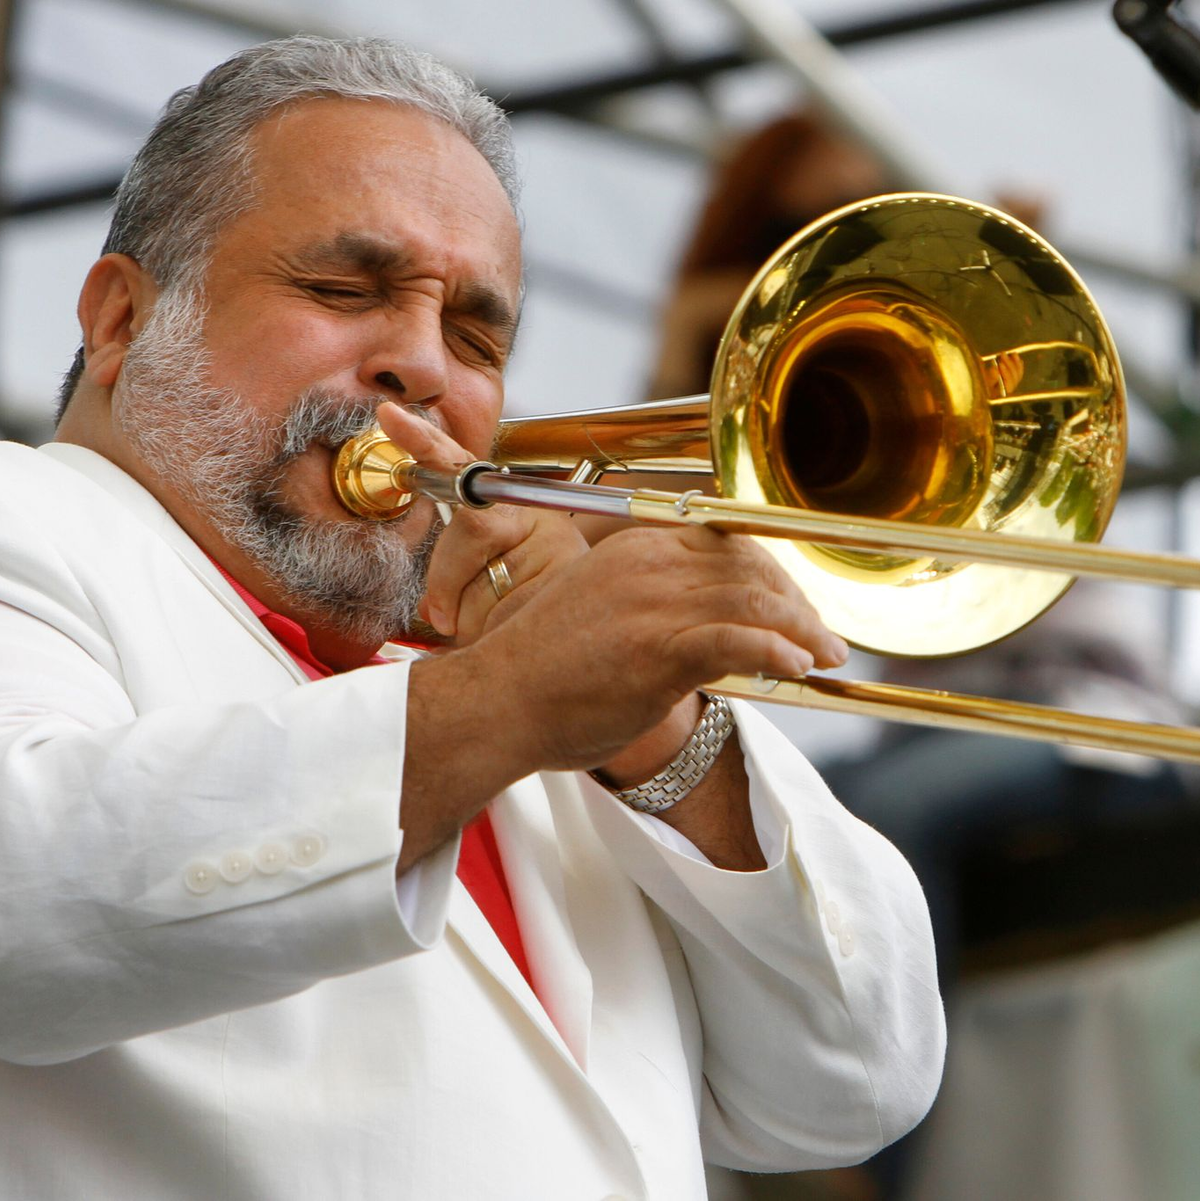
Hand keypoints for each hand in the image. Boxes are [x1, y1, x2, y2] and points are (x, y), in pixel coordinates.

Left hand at [377, 402, 587, 645]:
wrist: (600, 638)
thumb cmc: (527, 622)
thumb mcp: (481, 596)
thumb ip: (453, 589)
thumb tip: (434, 612)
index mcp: (511, 510)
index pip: (462, 469)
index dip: (425, 443)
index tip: (389, 416)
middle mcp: (539, 517)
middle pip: (471, 528)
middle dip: (447, 580)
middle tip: (444, 617)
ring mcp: (557, 545)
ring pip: (478, 583)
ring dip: (471, 623)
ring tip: (501, 628)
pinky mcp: (565, 578)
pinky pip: (497, 614)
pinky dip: (490, 638)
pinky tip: (515, 634)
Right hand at [447, 519, 848, 777]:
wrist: (495, 702)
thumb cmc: (544, 671)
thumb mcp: (599, 610)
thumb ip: (652, 605)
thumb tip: (706, 628)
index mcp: (636, 548)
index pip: (728, 544)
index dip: (772, 574)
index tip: (793, 604)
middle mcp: (650, 565)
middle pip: (751, 569)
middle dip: (797, 603)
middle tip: (822, 637)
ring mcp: (654, 605)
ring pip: (755, 603)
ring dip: (803, 631)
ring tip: (828, 656)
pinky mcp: (657, 649)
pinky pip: (736, 641)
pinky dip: (776, 650)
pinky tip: (799, 666)